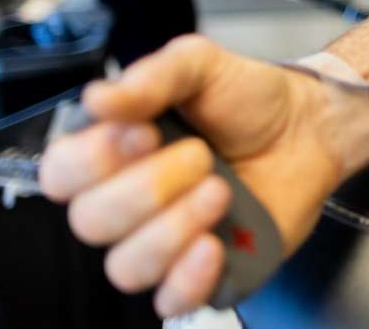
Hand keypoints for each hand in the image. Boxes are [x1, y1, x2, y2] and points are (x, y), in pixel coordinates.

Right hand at [38, 35, 346, 317]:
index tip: (143, 134)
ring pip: (126, 267)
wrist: (307, 128)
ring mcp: (162, 242)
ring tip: (219, 190)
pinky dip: (188, 279)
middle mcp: (128, 202)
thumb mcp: (201, 66)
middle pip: (91, 222)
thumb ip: (151, 76)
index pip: (61, 173)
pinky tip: (214, 244)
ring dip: (172, 228)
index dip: (93, 159)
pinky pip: (170, 302)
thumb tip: (98, 97)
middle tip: (199, 155)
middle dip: (149, 188)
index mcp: (113, 151)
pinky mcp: (199, 275)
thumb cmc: (249, 99)